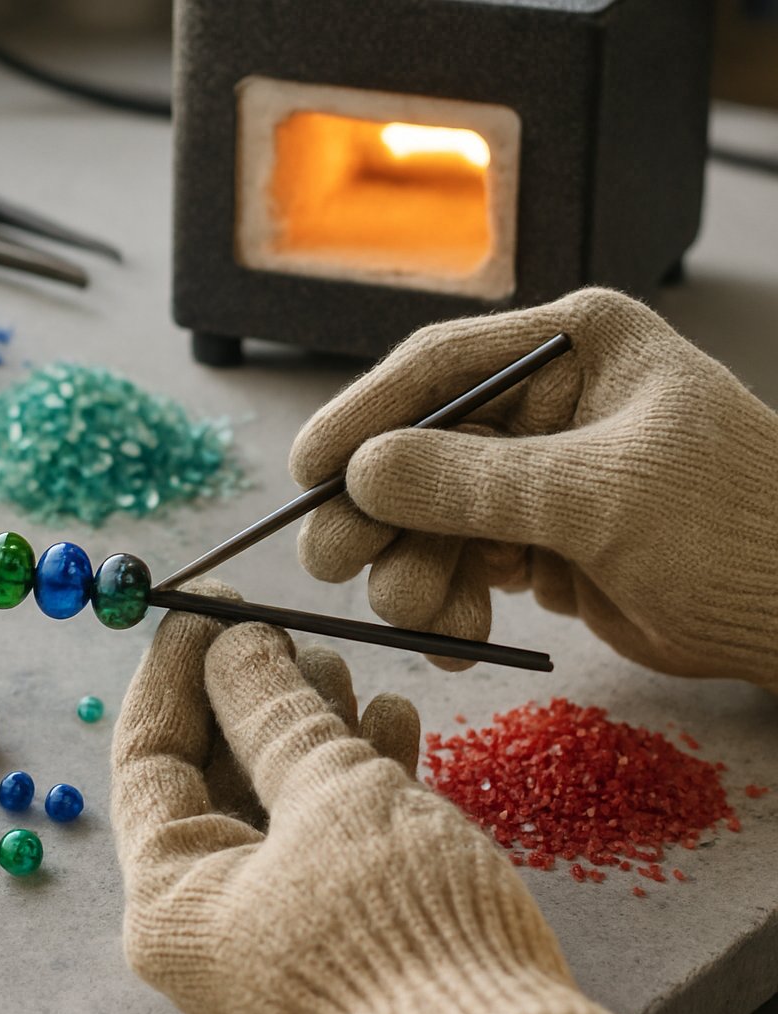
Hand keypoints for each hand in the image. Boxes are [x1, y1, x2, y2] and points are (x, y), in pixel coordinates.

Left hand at [111, 587, 613, 1013]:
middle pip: (216, 773)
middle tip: (291, 631)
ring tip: (346, 665)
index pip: (147, 759)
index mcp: (174, 899)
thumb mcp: (331, 795)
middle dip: (257, 694)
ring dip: (313, 724)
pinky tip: (391, 718)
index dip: (175, 673)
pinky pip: (334, 832)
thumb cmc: (405, 934)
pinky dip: (360, 772)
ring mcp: (281, 925)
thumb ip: (273, 712)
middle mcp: (215, 917)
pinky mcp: (347, 927)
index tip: (205, 608)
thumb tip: (231, 640)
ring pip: (282, 796)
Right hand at [291, 287, 777, 684]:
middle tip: (333, 560)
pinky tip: (462, 638)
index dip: (363, 416)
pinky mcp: (542, 542)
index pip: (438, 368)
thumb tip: (360, 472)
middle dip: (379, 513)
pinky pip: (460, 566)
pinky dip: (449, 606)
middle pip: (421, 450)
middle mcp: (547, 403)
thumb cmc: (738, 530)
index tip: (307, 469)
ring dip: (414, 573)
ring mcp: (540, 475)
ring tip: (426, 619)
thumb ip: (473, 482)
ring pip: (431, 518)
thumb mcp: (598, 495)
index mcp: (573, 348)